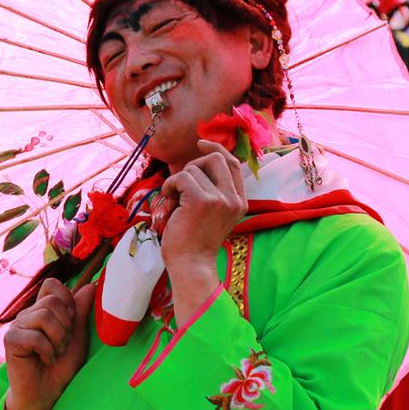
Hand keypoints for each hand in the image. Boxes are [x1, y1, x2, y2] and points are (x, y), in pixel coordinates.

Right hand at [4, 279, 94, 409]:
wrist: (47, 393)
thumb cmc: (62, 365)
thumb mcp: (77, 336)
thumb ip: (81, 311)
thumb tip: (90, 285)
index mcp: (42, 309)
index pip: (52, 285)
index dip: (66, 300)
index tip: (70, 322)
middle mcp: (28, 314)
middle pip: (51, 301)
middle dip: (65, 325)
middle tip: (62, 344)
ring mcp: (17, 326)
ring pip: (44, 316)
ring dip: (58, 339)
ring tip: (55, 352)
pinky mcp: (11, 340)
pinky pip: (35, 336)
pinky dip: (47, 351)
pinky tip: (46, 360)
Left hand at [158, 140, 247, 323]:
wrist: (191, 266)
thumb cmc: (193, 243)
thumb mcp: (211, 214)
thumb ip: (213, 191)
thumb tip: (200, 161)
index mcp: (240, 202)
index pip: (233, 163)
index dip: (216, 149)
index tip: (200, 143)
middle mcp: (234, 199)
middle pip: (216, 158)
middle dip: (194, 164)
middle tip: (181, 185)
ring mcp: (221, 199)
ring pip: (194, 168)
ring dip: (178, 181)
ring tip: (174, 201)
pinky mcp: (203, 201)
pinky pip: (182, 177)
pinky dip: (169, 186)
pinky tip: (168, 202)